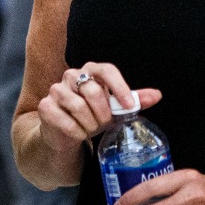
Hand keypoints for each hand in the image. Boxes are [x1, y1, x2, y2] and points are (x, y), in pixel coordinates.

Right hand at [35, 61, 161, 152]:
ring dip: (89, 124)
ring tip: (90, 129)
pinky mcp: (46, 107)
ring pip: (79, 107)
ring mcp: (56, 90)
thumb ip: (135, 100)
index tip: (129, 106)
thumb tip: (158, 95)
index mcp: (91, 70)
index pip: (106, 70)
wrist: (65, 134)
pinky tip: (78, 134)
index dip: (120, 88)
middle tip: (104, 123)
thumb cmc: (92, 116)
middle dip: (103, 113)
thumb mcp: (115, 108)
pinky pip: (65, 120)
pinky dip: (76, 132)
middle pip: (93, 91)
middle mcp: (72, 75)